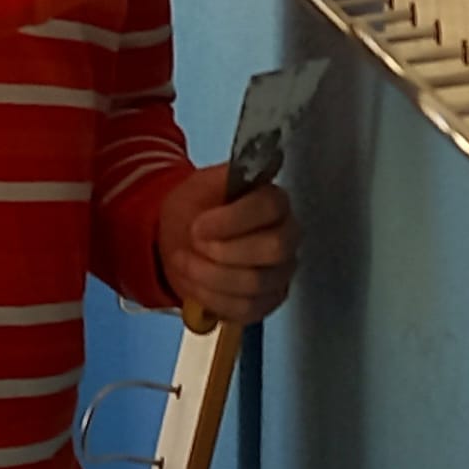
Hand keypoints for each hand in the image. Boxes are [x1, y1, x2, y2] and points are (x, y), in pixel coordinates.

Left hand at [155, 162, 303, 327]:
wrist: (180, 238)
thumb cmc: (195, 208)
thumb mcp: (203, 185)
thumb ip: (230, 177)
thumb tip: (269, 158)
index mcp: (275, 202)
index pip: (270, 208)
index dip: (231, 220)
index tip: (198, 225)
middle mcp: (288, 237)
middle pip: (273, 249)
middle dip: (223, 252)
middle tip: (193, 245)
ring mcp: (280, 274)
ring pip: (254, 284)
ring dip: (209, 277)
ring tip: (184, 262)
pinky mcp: (267, 302)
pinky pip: (245, 310)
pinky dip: (212, 299)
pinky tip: (195, 283)